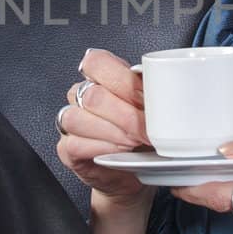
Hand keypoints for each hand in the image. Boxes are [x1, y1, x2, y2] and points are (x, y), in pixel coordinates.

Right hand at [55, 48, 150, 203]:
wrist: (138, 171)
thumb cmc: (144, 135)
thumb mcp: (153, 109)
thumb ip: (153, 94)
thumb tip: (165, 91)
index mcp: (102, 78)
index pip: (96, 62)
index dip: (121, 80)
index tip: (145, 97)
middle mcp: (81, 96)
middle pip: (92, 95)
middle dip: (125, 114)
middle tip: (147, 129)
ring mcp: (71, 122)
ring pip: (77, 118)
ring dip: (112, 132)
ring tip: (135, 142)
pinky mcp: (66, 149)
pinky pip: (74, 144)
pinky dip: (101, 148)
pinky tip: (119, 153)